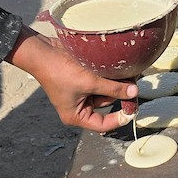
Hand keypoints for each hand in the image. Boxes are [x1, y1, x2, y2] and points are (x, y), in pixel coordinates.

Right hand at [6, 29, 137, 132]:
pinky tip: (116, 67)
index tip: (134, 108)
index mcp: (76, 115)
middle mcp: (78, 106)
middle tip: (133, 83)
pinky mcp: (81, 79)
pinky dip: (107, 76)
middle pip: (105, 105)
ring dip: (113, 82)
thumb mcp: (90, 82)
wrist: (44, 52)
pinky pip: (98, 81)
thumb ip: (113, 88)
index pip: (102, 125)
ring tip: (125, 72)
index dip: (119, 119)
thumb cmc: (61, 72)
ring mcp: (79, 92)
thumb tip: (134, 92)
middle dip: (118, 94)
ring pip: (103, 91)